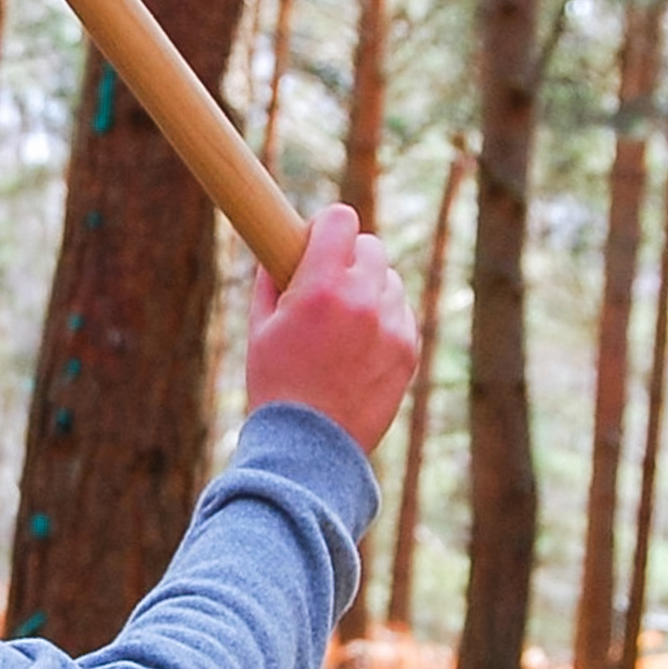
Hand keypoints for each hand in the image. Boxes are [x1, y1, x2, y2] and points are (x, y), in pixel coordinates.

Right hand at [246, 204, 418, 454]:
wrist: (309, 449)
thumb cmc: (276, 387)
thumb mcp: (259, 328)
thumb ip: (270, 280)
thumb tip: (276, 250)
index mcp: (320, 287)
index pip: (341, 219)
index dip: (327, 226)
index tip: (316, 241)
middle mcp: (363, 300)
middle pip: (370, 246)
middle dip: (349, 258)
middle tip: (328, 285)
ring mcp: (391, 326)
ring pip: (389, 281)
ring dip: (369, 290)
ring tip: (344, 324)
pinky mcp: (408, 351)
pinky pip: (401, 313)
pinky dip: (384, 320)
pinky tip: (359, 347)